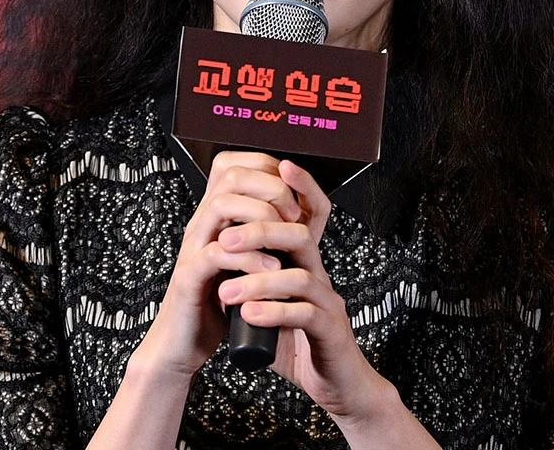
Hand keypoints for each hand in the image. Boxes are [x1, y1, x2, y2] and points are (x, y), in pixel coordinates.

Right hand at [132, 150, 302, 379]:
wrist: (184, 343)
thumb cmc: (219, 302)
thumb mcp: (247, 261)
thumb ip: (264, 235)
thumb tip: (300, 209)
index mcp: (215, 216)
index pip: (236, 164)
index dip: (269, 169)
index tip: (293, 196)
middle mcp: (201, 224)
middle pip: (230, 176)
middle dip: (271, 189)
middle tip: (292, 216)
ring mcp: (193, 248)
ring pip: (221, 205)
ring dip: (260, 218)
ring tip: (283, 241)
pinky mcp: (189, 279)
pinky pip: (216, 254)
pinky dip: (249, 258)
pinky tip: (269, 269)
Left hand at [215, 159, 388, 418]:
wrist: (336, 386)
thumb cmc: (298, 343)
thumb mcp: (271, 302)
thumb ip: (252, 277)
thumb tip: (217, 253)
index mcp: (305, 264)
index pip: (310, 215)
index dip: (301, 188)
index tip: (277, 168)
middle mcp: (320, 276)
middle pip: (299, 238)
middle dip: (261, 232)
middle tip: (225, 241)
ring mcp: (328, 303)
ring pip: (299, 277)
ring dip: (258, 280)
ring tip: (226, 292)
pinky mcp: (330, 332)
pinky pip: (304, 314)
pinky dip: (274, 311)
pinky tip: (248, 315)